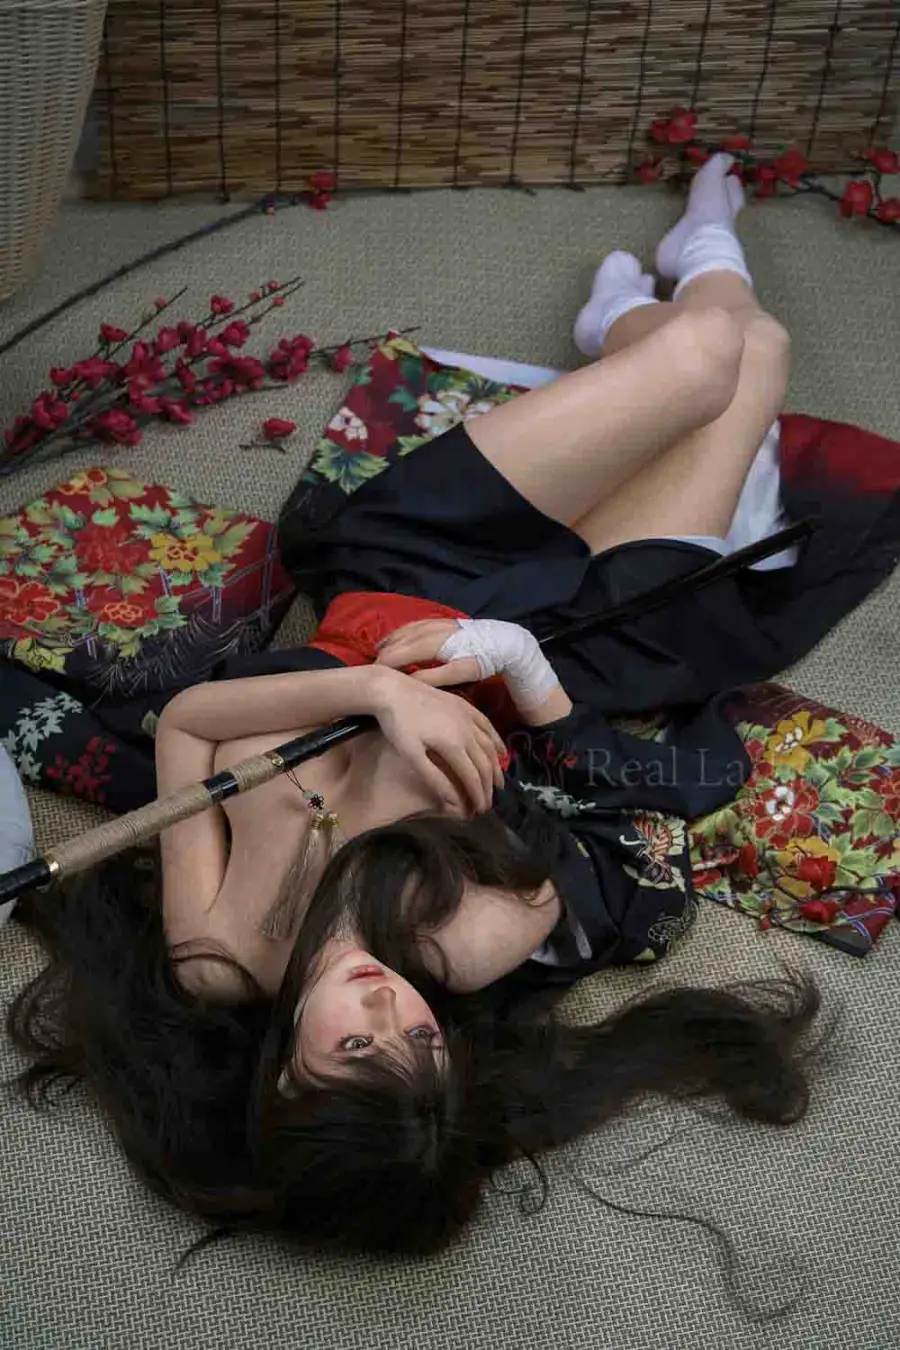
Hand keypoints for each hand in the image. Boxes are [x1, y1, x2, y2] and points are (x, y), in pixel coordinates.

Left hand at [372, 671, 505, 814]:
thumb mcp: (411, 755)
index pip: (473, 776)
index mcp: (454, 745)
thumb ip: (434, 779)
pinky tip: (500, 750)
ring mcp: (467, 716)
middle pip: (484, 763)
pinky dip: (496, 740)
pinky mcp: (464, 705)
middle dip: (488, 785)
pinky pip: (486, 725)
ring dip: (495, 765)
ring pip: (489, 745)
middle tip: (489, 802)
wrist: (392, 688)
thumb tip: (454, 803)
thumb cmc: (397, 724)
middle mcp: (467, 730)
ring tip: (498, 782)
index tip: (480, 810)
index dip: (478, 795)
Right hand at [375, 619, 481, 687]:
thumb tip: (408, 682)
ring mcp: (433, 623)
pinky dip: (399, 633)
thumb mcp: (459, 673)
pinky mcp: (439, 620)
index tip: (372, 679)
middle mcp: (427, 629)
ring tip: (377, 654)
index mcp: (430, 643)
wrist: (502, 640)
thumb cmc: (481, 660)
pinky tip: (397, 638)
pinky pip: (412, 625)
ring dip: (388, 643)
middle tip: (371, 671)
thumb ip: (432, 677)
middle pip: (397, 642)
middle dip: (382, 656)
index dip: (383, 667)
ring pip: (403, 632)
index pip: (397, 655)